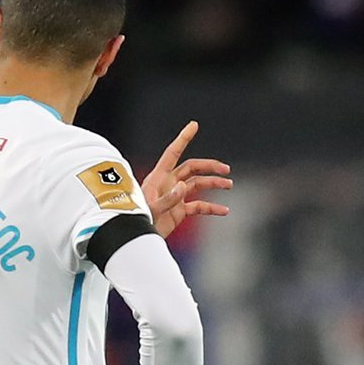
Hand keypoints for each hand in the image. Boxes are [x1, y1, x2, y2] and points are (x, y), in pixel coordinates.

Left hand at [142, 121, 231, 238]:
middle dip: (209, 166)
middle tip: (226, 169)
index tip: (194, 125)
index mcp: (158, 178)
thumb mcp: (151, 210)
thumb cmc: (137, 221)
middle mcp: (168, 184)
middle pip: (192, 168)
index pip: (172, 153)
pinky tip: (224, 210)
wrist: (135, 238)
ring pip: (197, 184)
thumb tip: (183, 186)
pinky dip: (212, 208)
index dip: (183, 138)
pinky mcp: (178, 211)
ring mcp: (174, 197)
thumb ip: (167, 199)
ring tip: (229, 184)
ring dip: (213, 183)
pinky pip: (199, 206)